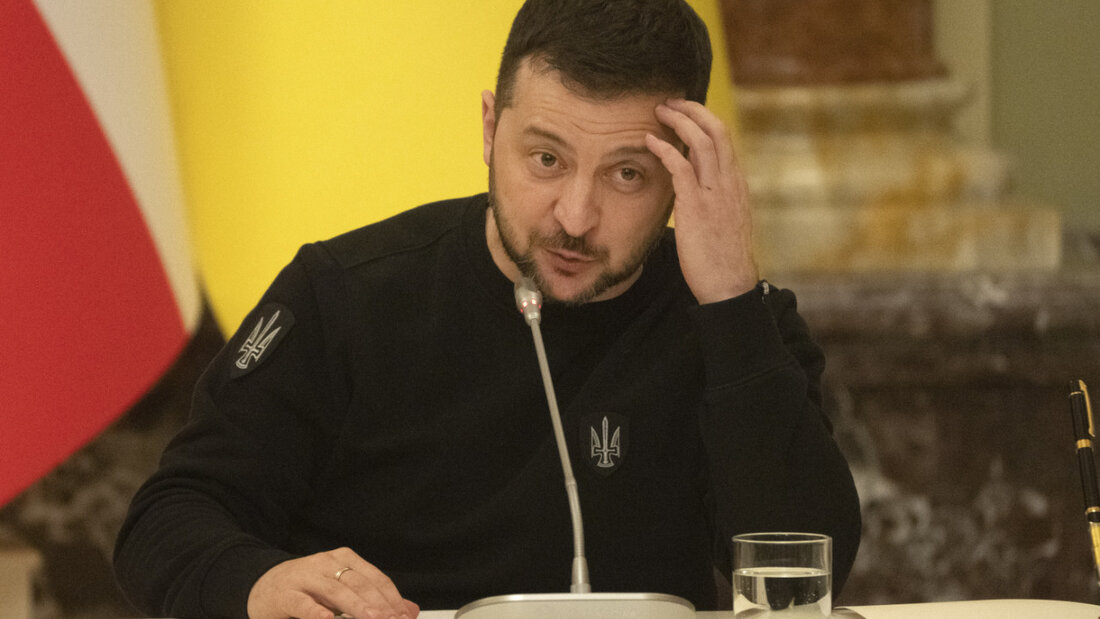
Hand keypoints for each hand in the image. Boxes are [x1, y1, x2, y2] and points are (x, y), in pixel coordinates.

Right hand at [247, 547, 418, 618]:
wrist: (262, 586)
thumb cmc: (307, 590)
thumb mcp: (342, 592)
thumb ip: (374, 601)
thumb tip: (410, 611)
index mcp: (344, 560)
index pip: (376, 579)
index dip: (392, 599)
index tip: (404, 616)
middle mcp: (326, 564)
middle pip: (360, 584)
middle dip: (379, 605)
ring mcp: (304, 577)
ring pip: (335, 591)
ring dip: (356, 607)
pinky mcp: (285, 594)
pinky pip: (302, 603)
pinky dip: (315, 611)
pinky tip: (325, 618)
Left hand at [645, 98, 757, 303]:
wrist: (729, 284)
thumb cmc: (722, 258)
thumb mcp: (725, 220)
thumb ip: (715, 200)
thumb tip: (698, 190)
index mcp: (736, 184)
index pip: (724, 139)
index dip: (704, 119)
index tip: (685, 112)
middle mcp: (729, 182)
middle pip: (717, 130)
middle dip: (693, 109)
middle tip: (670, 101)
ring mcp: (715, 193)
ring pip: (702, 141)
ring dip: (679, 121)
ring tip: (659, 111)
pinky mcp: (697, 207)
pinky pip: (682, 168)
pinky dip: (665, 149)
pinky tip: (649, 141)